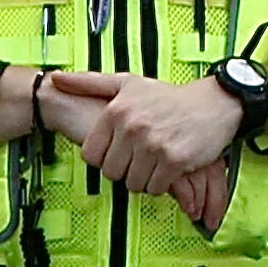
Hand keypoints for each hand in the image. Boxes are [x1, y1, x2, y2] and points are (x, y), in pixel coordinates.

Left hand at [74, 74, 248, 212]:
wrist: (213, 103)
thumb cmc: (166, 97)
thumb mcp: (127, 83)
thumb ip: (89, 83)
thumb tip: (54, 78)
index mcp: (116, 110)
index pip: (90, 155)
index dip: (105, 157)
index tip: (119, 149)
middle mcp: (132, 127)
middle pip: (111, 172)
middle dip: (124, 169)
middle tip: (140, 156)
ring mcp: (153, 144)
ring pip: (132, 183)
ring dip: (144, 178)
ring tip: (155, 160)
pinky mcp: (174, 160)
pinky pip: (155, 188)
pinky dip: (162, 183)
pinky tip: (169, 166)